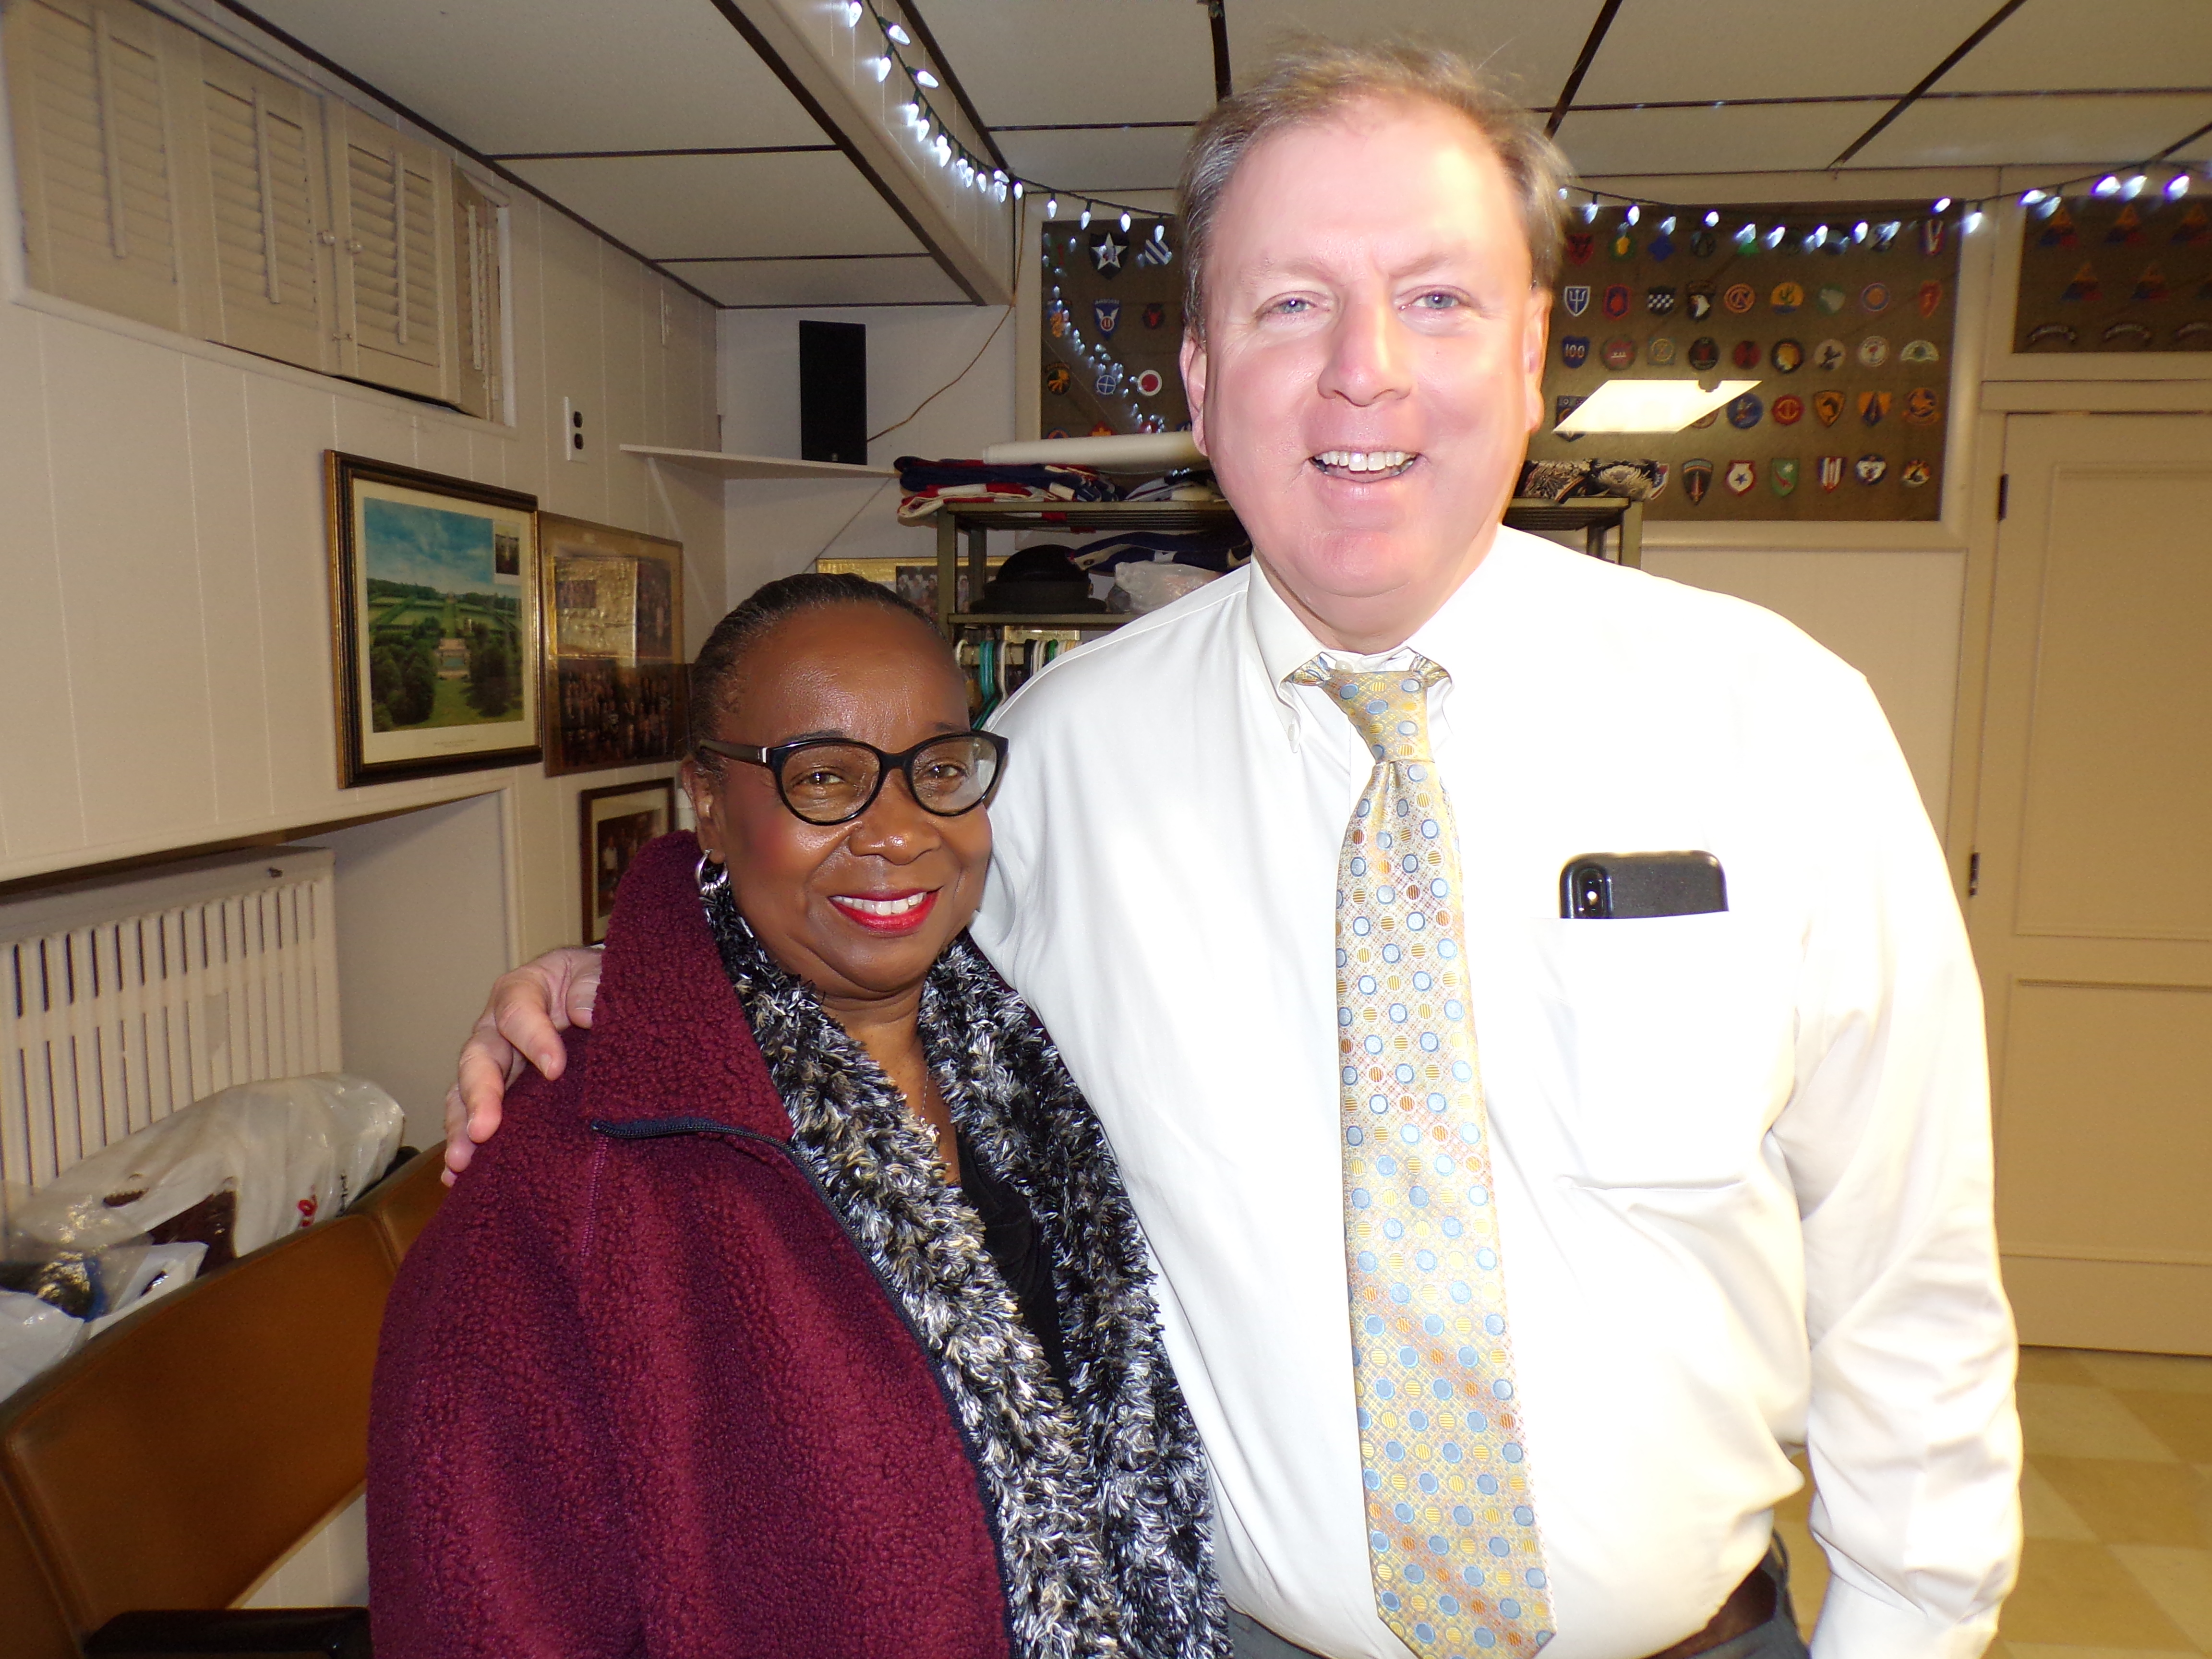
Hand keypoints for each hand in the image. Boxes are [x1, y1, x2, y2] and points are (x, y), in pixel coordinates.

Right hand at [442, 947, 605, 1183]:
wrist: (599, 995)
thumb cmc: (596, 983)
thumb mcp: (598, 972)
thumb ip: (591, 985)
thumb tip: (585, 1013)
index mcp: (523, 990)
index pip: (517, 1010)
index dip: (533, 1037)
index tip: (555, 1069)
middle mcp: (497, 1027)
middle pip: (479, 1057)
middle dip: (480, 1094)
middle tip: (485, 1129)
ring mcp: (496, 1062)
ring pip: (465, 1092)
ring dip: (462, 1127)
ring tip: (461, 1161)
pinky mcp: (501, 1093)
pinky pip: (474, 1117)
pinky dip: (465, 1145)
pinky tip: (459, 1177)